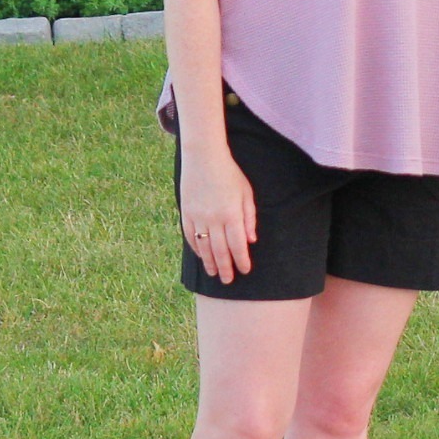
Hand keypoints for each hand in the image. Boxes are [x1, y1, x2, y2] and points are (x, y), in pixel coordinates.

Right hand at [179, 147, 257, 283]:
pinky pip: (191, 236)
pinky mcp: (186, 213)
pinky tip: (201, 257)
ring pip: (204, 247)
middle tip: (228, 281)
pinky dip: (196, 249)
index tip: (245, 270)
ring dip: (210, 263)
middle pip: (220, 251)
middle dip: (226, 268)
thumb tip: (251, 240)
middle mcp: (214, 218)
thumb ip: (249, 217)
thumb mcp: (246, 193)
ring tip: (214, 274)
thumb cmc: (230, 174)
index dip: (241, 260)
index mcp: (231, 213)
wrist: (203, 157)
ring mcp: (198, 216)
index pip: (237, 245)